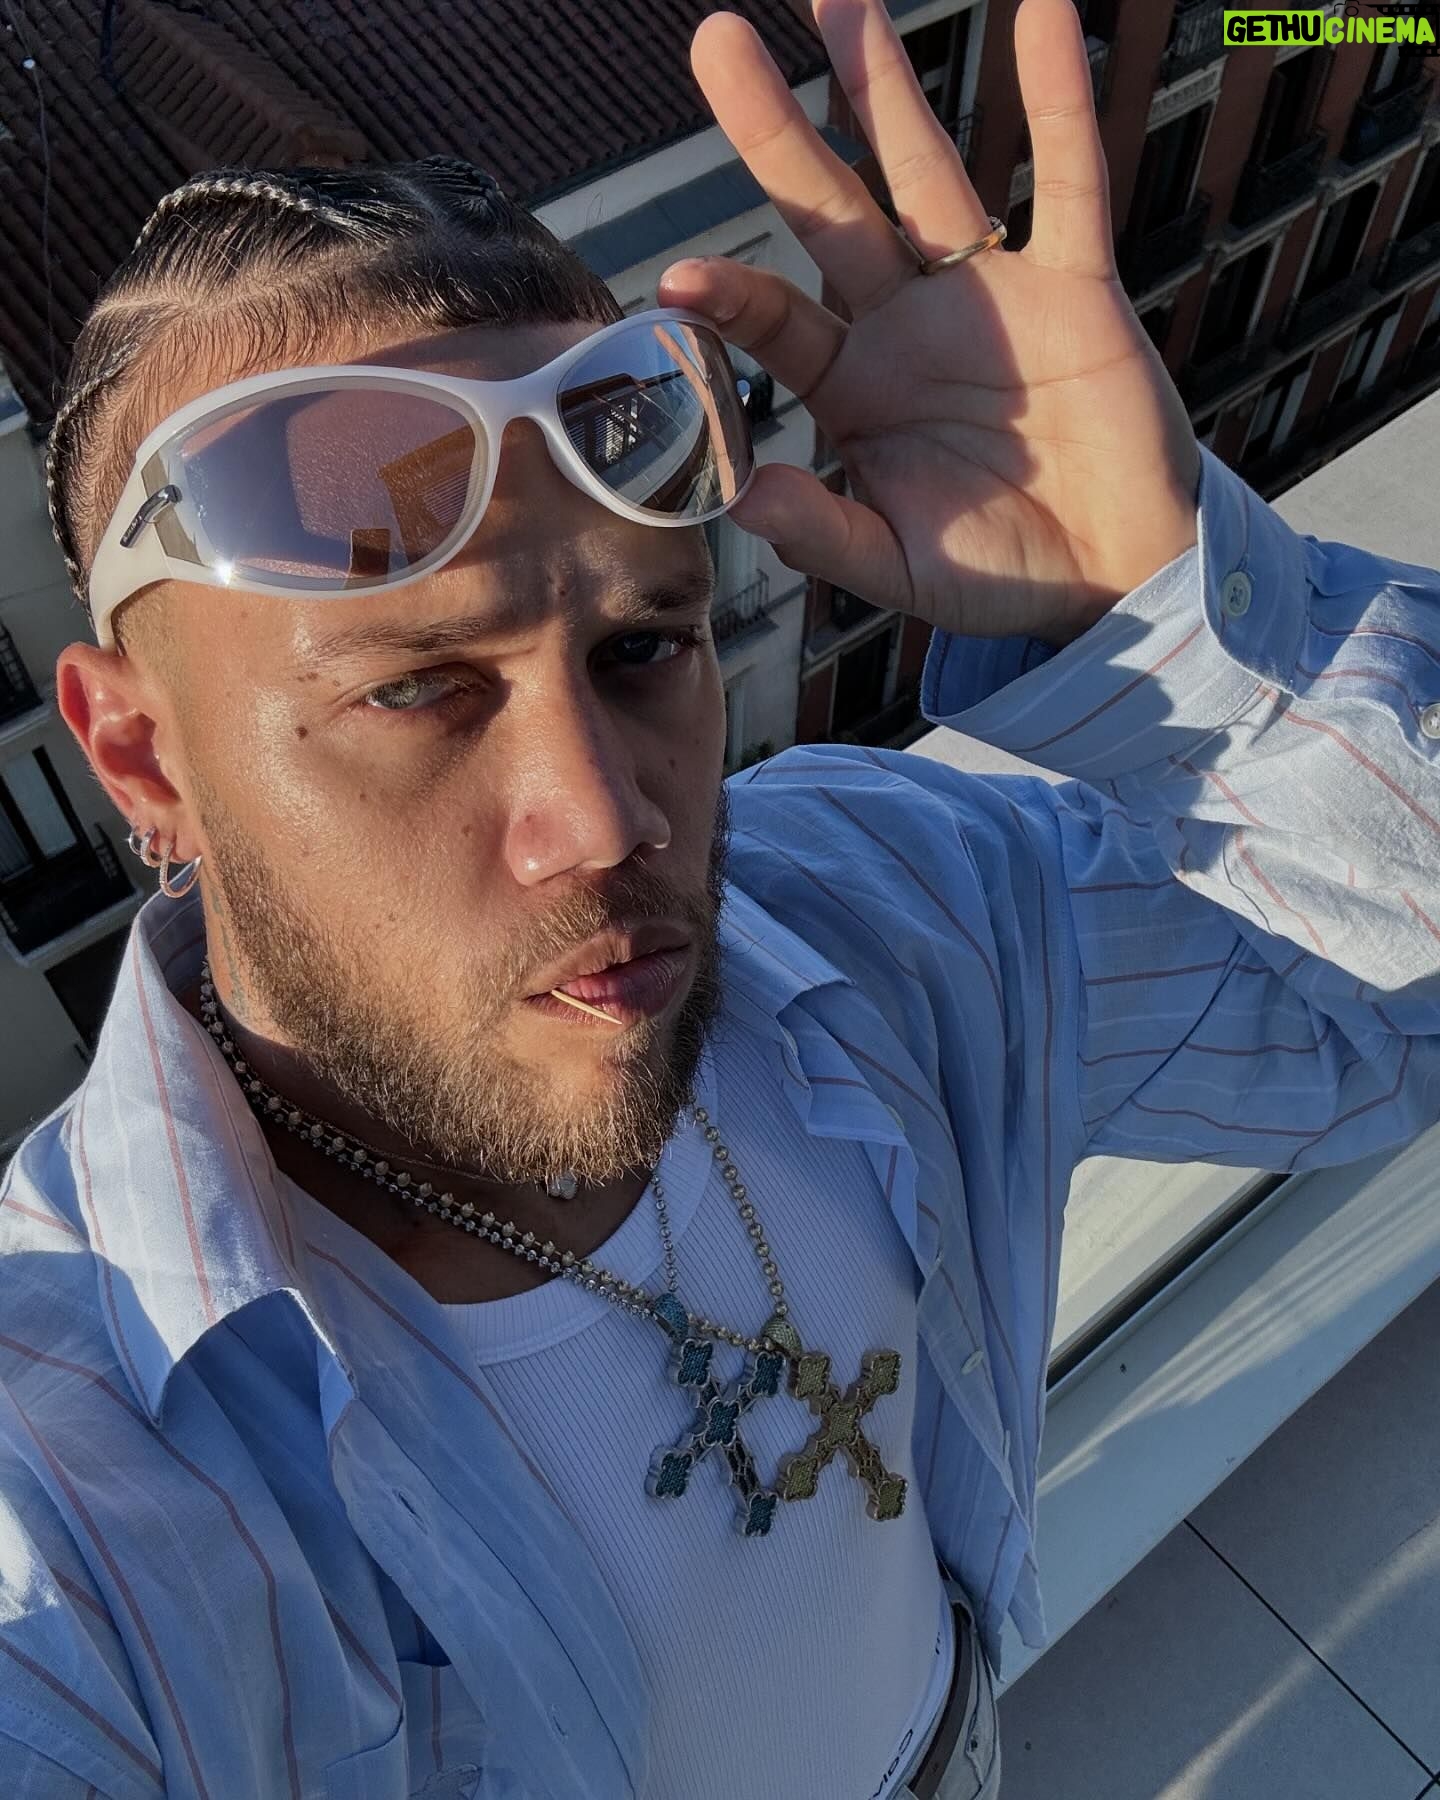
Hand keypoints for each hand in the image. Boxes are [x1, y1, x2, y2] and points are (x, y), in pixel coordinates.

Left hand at [659, 0, 1202, 647]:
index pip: (777, 323)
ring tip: (843, 3)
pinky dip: (1057, 104)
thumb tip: (744, 497)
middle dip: (775, 129)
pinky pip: (1069, 181)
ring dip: (885, 89)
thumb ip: (827, 535)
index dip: (732, 297)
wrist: (1113, 575)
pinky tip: (1039, 15)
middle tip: (716, 40)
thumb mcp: (902, 571)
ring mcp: (989, 295)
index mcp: (853, 389)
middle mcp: (906, 324)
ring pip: (929, 172)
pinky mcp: (1075, 288)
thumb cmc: (999, 574)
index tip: (679, 278)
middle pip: (829, 209)